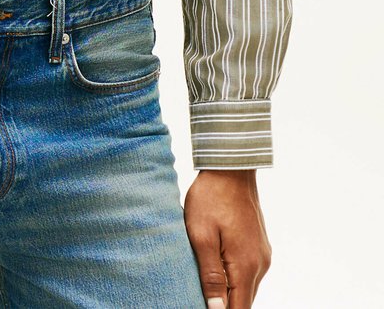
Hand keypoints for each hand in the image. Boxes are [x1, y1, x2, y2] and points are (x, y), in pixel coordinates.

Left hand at [183, 170, 271, 307]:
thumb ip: (210, 275)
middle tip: (201, 297)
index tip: (206, 307)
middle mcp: (260, 264)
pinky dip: (235, 278)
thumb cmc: (211, 198)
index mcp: (246, 265)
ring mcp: (262, 254)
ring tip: (206, 287)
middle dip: (225, 305)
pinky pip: (248, 272)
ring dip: (230, 292)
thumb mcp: (201, 236)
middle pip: (244, 301)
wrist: (230, 168)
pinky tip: (217, 270)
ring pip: (247, 288)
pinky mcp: (259, 246)